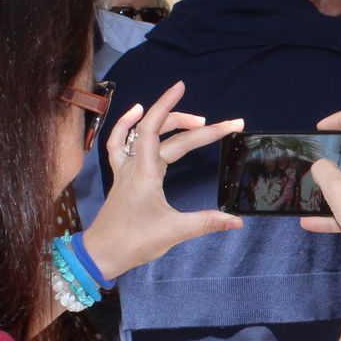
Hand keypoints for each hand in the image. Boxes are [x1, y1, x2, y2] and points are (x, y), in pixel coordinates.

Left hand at [85, 81, 244, 279]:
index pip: (157, 130)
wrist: (102, 253)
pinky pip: (121, 143)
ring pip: (145, 134)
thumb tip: (237, 221)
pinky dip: (127, 125)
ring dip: (169, 122)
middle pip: (163, 133)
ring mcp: (126, 169)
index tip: (182, 87)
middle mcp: (134, 164)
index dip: (169, 107)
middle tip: (226, 126)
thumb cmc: (134, 241)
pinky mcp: (123, 177)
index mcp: (144, 172)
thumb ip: (207, 223)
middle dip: (196, 126)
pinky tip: (136, 112)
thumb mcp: (174, 232)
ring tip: (196, 121)